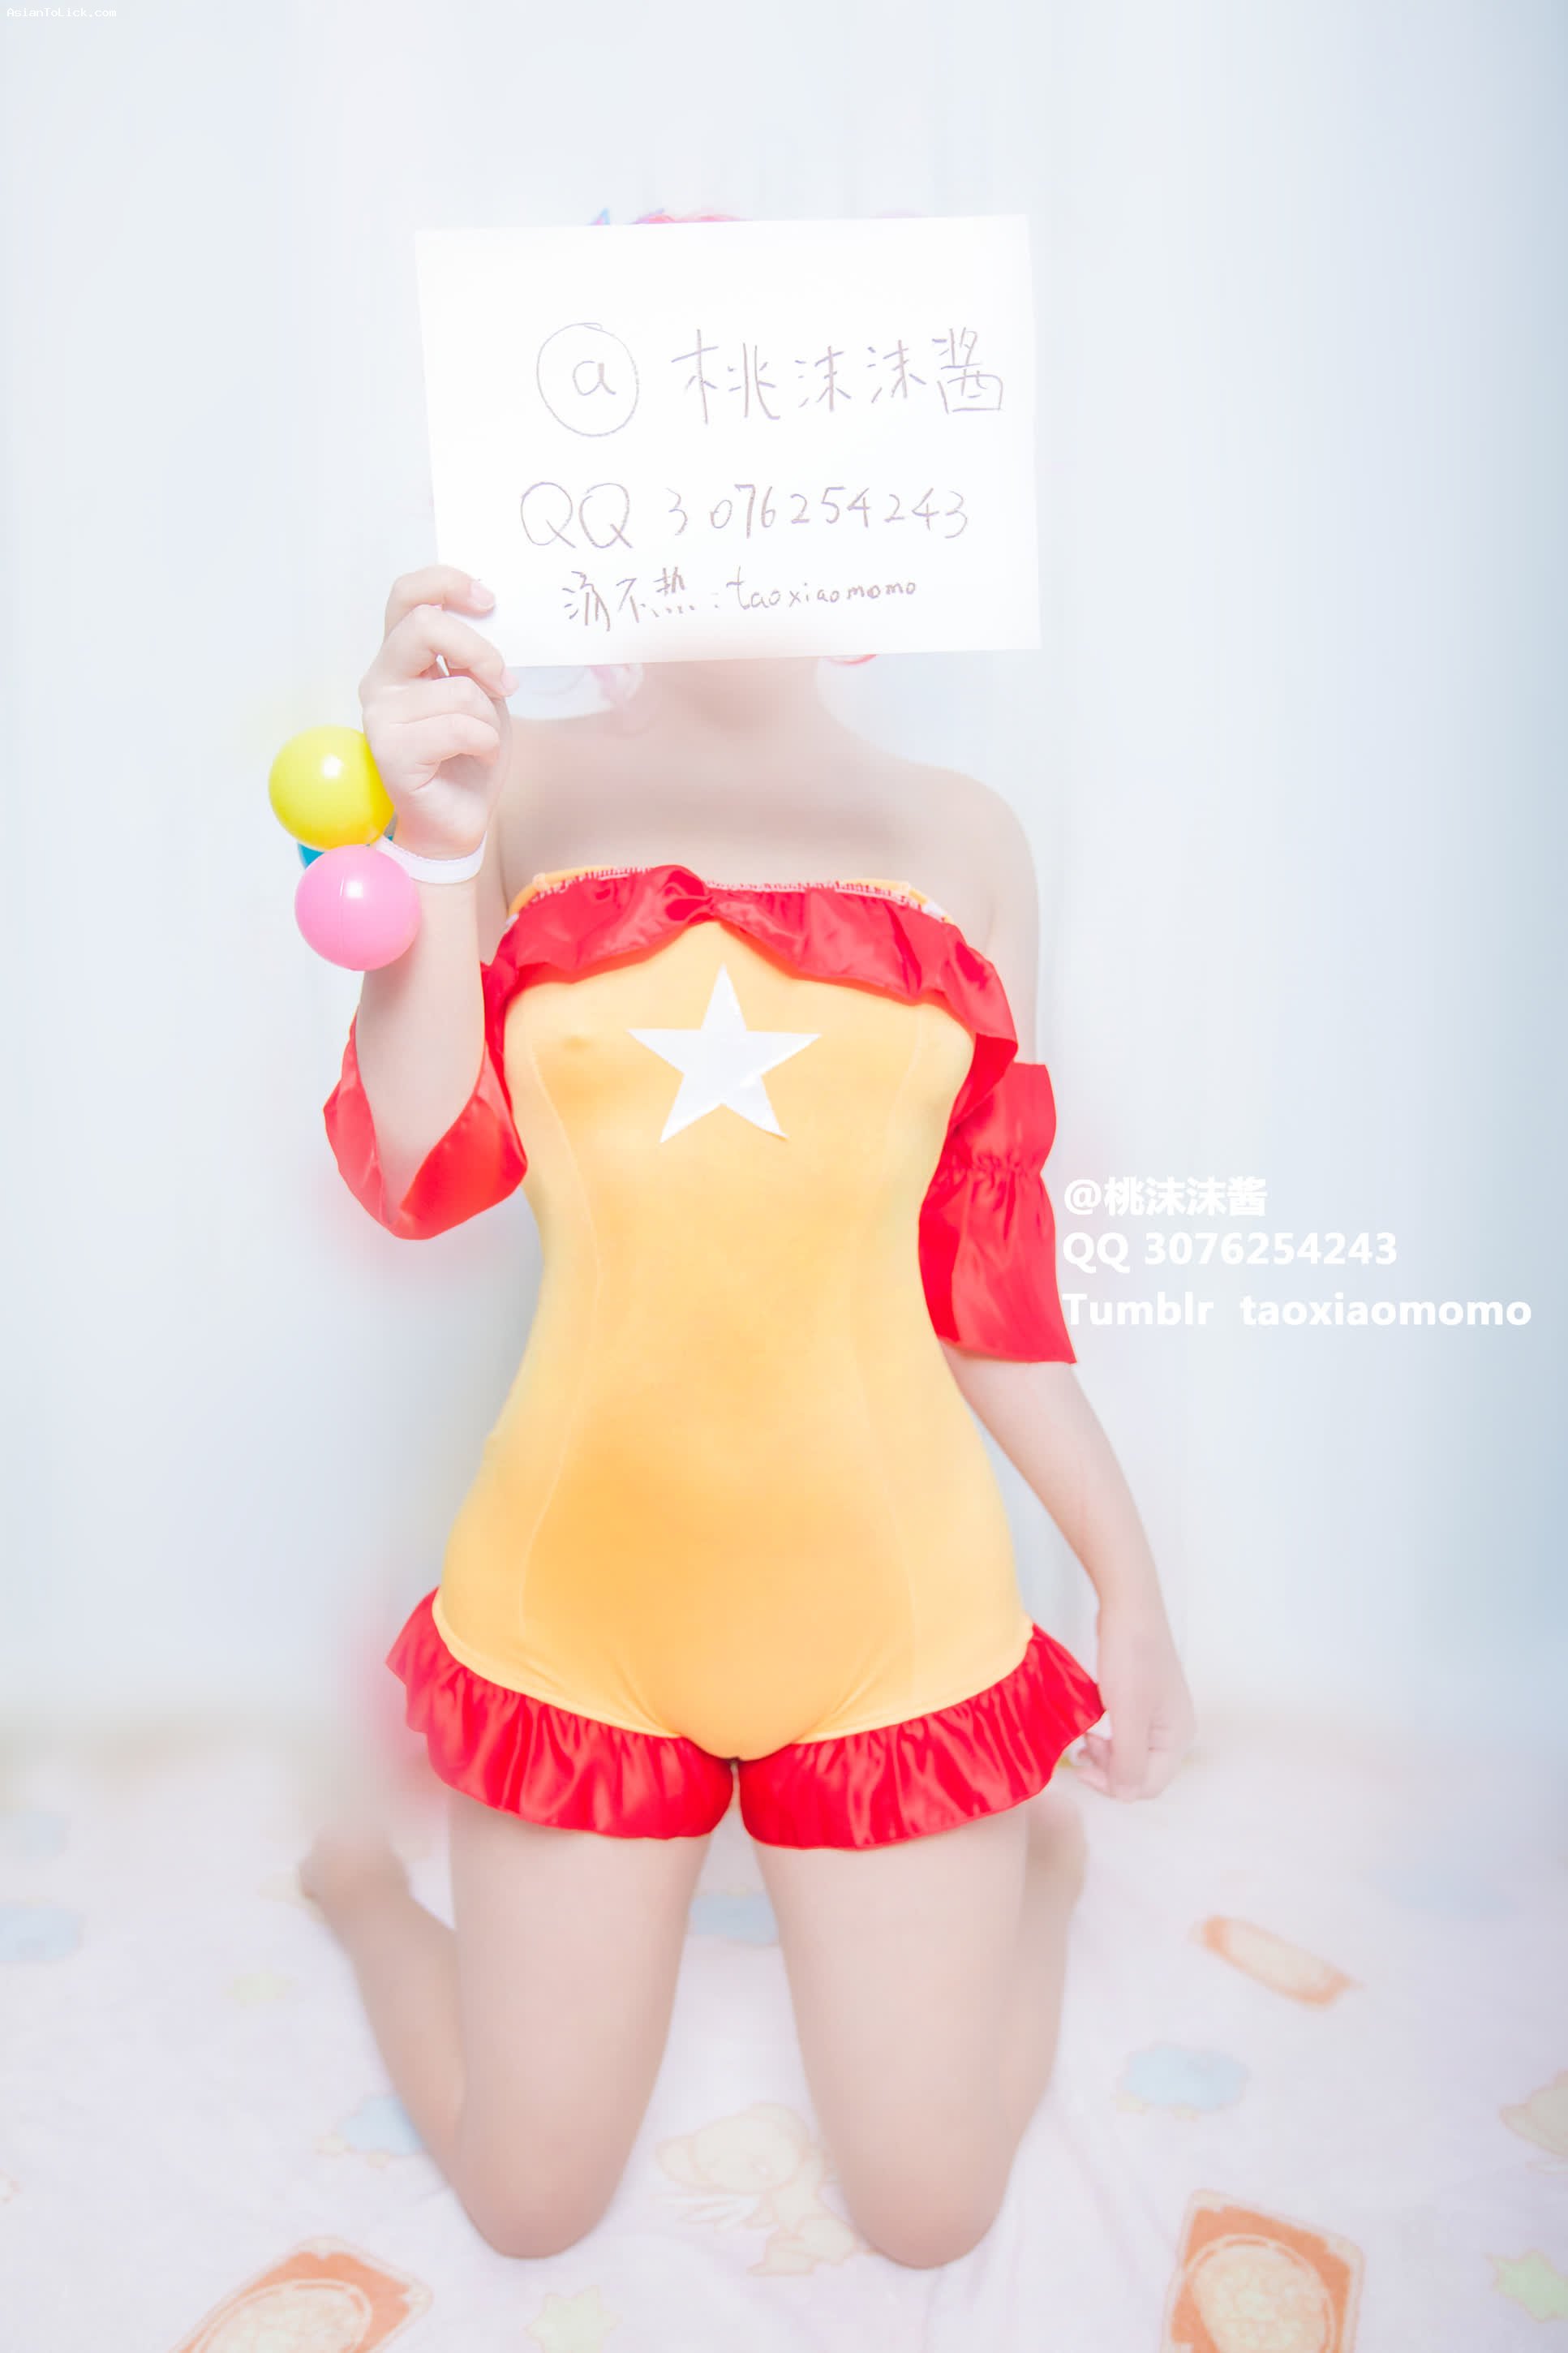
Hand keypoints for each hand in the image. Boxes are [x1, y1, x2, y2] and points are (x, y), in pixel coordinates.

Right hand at [358, 565, 518, 860]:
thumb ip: (475, 656)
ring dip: (489, 718)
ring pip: (457, 689)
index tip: (488, 599)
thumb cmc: (470, 754)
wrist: (458, 820)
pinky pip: (461, 729)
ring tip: (483, 742)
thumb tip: (488, 615)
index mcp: (401, 657)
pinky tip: (477, 759)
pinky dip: (486, 745)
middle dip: (478, 650)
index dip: (446, 582)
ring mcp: (381, 715)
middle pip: (425, 624)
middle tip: (504, 682)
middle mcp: (382, 679)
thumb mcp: (482, 692)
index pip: (408, 595)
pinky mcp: (391, 750)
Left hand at [1073, 1608, 1195, 1800]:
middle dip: (1109, 1768)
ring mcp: (1161, 1715)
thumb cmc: (1130, 1659)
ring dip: (1106, 1753)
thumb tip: (1126, 1795)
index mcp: (1178, 1738)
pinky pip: (1127, 1733)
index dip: (1113, 1784)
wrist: (1129, 1607)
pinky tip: (1092, 1724)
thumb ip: (1129, 1760)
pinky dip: (1108, 1735)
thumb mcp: (1128, 1715)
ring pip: (1131, 1753)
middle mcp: (1174, 1730)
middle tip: (1082, 1749)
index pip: (1148, 1786)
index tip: (1083, 1766)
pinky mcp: (1145, 1700)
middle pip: (1141, 1772)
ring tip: (1085, 1738)